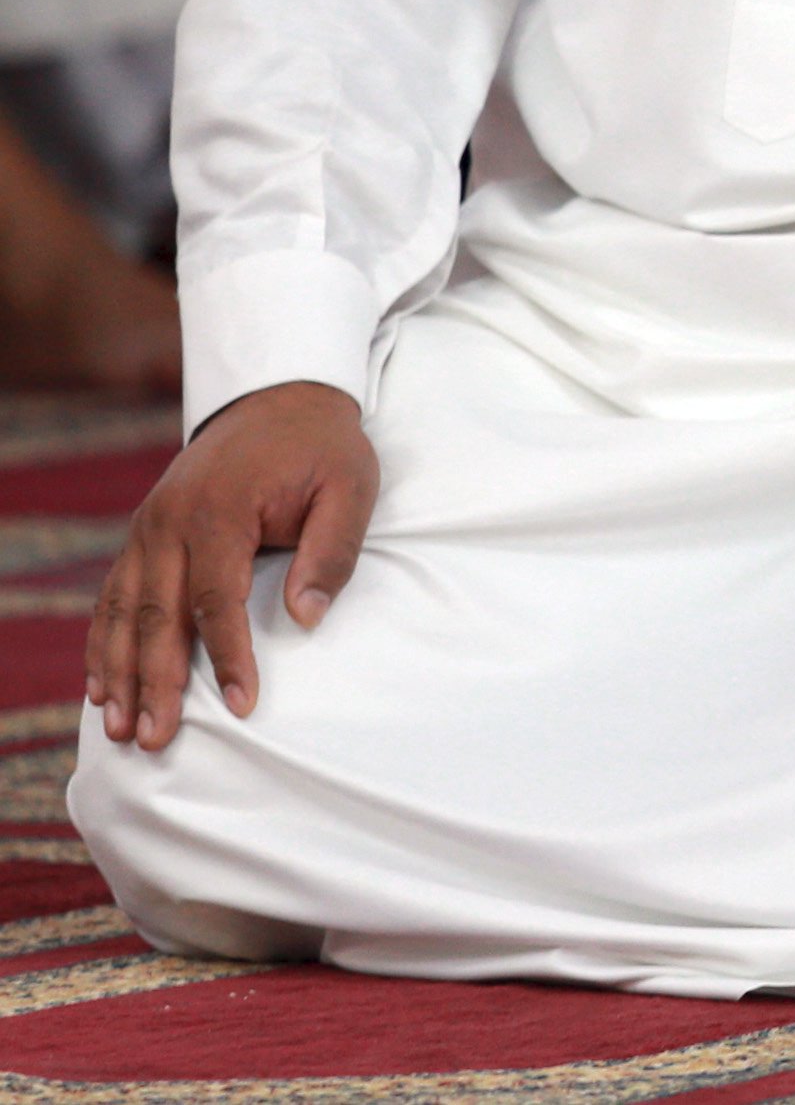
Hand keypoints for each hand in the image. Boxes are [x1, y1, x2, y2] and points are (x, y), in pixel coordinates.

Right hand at [87, 381, 375, 749]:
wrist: (279, 398)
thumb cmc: (322, 448)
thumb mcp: (350, 487)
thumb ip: (331, 551)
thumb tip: (305, 618)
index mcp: (219, 511)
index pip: (217, 601)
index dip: (228, 657)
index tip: (241, 705)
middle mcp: (168, 522)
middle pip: (156, 616)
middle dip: (155, 683)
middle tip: (154, 740)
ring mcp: (147, 528)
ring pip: (123, 612)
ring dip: (120, 673)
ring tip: (120, 729)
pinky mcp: (143, 534)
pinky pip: (113, 595)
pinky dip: (103, 643)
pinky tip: (101, 685)